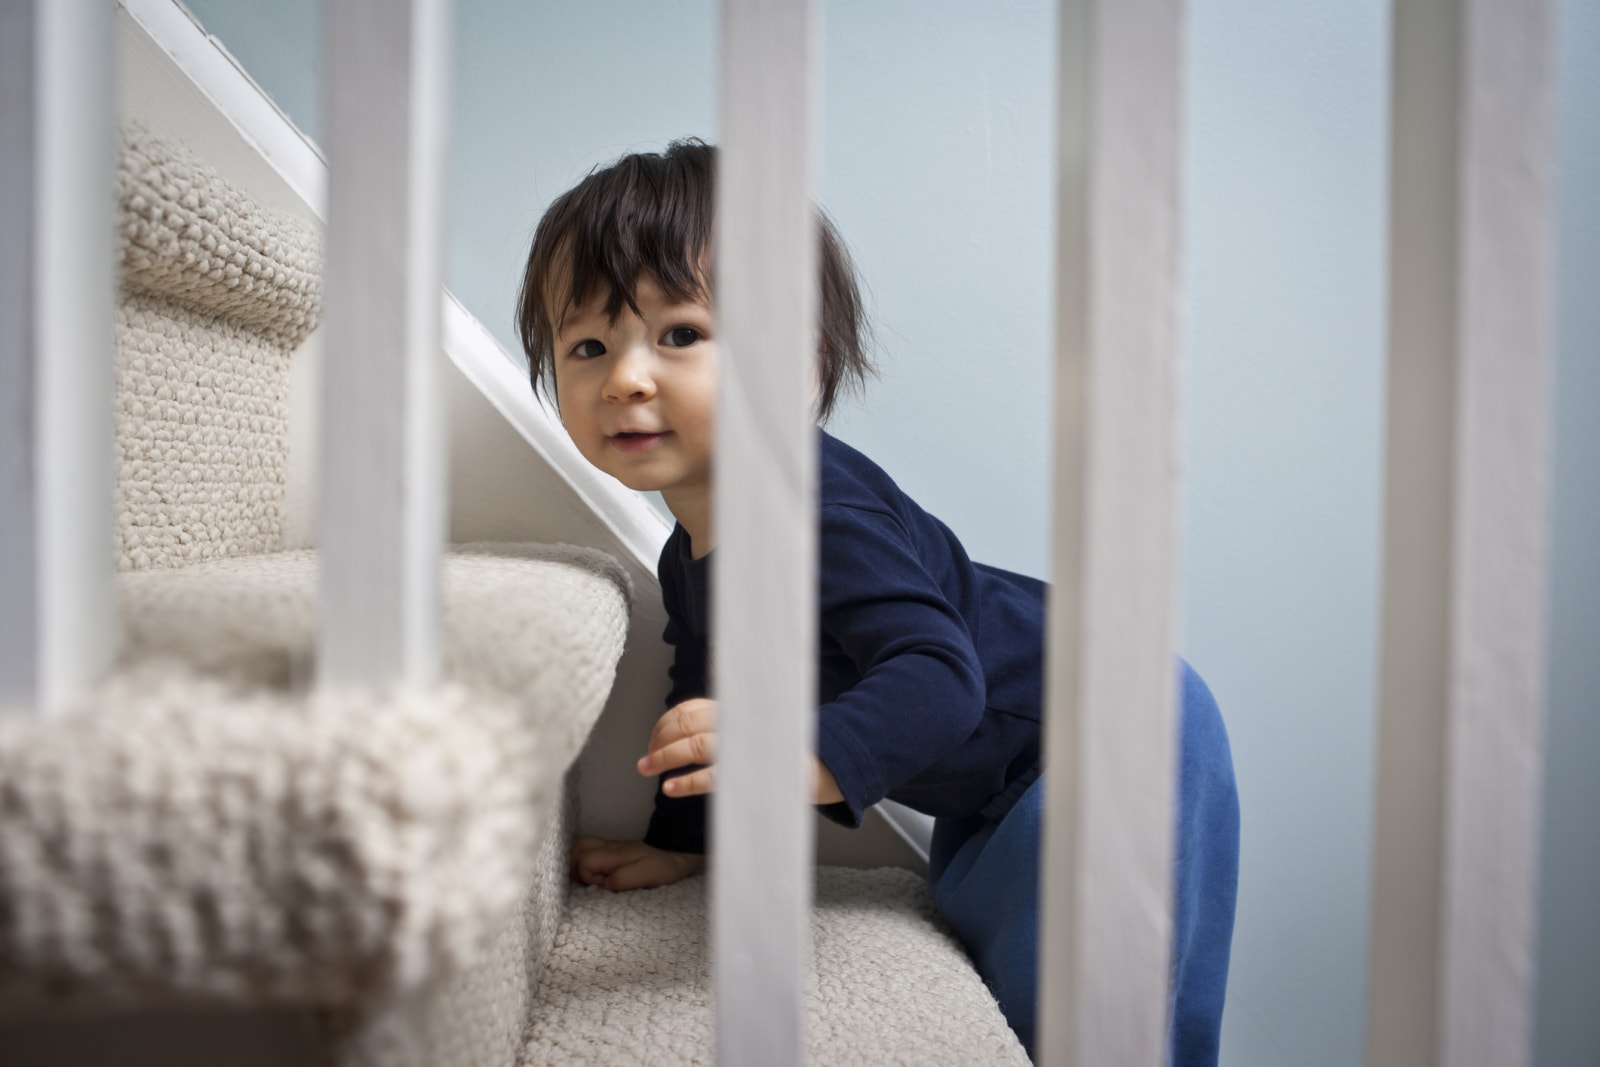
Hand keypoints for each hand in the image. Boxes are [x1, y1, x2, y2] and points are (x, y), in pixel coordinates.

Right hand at [570, 837, 703, 890]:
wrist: (676, 856)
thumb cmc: (661, 868)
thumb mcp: (645, 875)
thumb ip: (622, 879)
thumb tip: (604, 884)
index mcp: (613, 853)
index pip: (584, 862)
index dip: (588, 878)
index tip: (603, 886)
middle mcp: (607, 847)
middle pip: (577, 849)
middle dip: (574, 867)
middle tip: (585, 884)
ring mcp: (608, 847)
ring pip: (580, 848)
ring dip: (577, 863)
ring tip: (585, 881)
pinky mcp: (612, 852)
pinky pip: (589, 851)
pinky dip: (584, 861)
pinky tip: (591, 875)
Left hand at [638, 697, 845, 805]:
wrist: (821, 765)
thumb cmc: (777, 749)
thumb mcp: (749, 726)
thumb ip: (720, 725)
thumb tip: (677, 733)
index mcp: (736, 708)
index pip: (689, 709)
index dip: (665, 725)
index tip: (653, 740)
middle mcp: (738, 721)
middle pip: (686, 724)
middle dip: (659, 740)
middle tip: (644, 760)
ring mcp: (744, 745)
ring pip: (694, 745)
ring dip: (664, 758)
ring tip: (647, 769)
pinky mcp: (750, 771)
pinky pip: (712, 776)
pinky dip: (687, 782)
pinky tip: (670, 788)